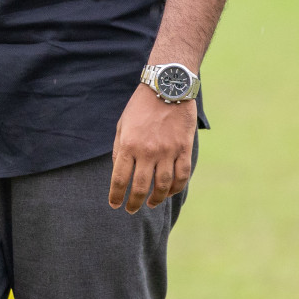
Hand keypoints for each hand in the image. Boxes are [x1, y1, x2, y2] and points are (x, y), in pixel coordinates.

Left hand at [108, 85, 197, 213]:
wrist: (167, 88)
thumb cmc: (140, 107)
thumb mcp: (122, 125)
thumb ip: (120, 149)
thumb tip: (119, 171)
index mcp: (128, 145)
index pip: (120, 178)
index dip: (116, 195)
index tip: (114, 204)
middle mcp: (148, 151)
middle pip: (141, 187)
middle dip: (134, 202)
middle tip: (131, 210)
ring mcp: (168, 151)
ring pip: (163, 185)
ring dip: (156, 199)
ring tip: (150, 204)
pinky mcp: (184, 149)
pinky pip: (182, 176)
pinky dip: (175, 188)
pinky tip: (168, 193)